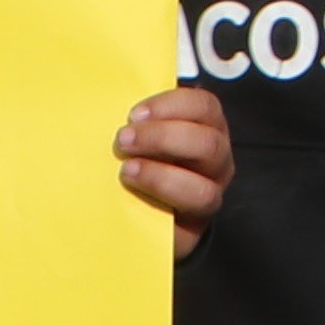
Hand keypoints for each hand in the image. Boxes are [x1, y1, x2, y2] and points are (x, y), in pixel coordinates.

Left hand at [117, 91, 230, 260]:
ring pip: (204, 187)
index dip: (170, 106)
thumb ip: (137, 116)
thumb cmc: (138, 158)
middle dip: (163, 138)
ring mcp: (209, 194)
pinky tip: (133, 194)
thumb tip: (109, 98)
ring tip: (126, 171)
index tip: (135, 114)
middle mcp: (215, 160)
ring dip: (160, 176)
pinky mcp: (194, 226)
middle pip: (209, 143)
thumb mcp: (140, 130)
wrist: (135, 211)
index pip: (204, 106)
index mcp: (206, 126)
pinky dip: (159, 203)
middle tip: (124, 140)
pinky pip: (186, 221)